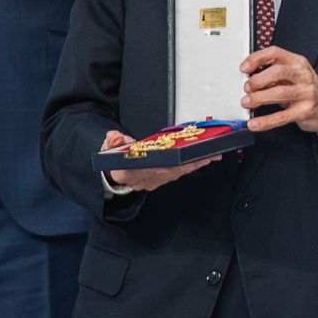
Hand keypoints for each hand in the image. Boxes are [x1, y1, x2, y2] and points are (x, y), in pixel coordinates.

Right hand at [102, 129, 219, 190]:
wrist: (115, 173)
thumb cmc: (115, 159)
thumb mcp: (108, 148)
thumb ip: (112, 141)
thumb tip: (114, 136)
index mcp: (128, 173)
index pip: (144, 171)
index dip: (159, 168)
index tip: (171, 165)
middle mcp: (143, 179)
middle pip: (168, 172)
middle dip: (186, 164)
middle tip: (203, 156)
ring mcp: (154, 181)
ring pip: (177, 173)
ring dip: (194, 165)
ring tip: (209, 156)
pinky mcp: (162, 179)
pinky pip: (179, 173)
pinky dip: (192, 166)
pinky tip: (203, 159)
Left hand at [240, 45, 317, 136]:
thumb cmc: (304, 90)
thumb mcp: (293, 75)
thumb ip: (273, 74)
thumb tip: (248, 79)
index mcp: (298, 62)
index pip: (275, 53)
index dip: (257, 58)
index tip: (244, 68)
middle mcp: (303, 75)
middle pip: (277, 72)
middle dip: (258, 80)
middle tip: (247, 88)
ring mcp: (306, 93)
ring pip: (279, 92)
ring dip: (258, 98)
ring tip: (246, 102)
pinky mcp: (305, 111)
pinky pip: (282, 116)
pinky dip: (265, 121)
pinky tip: (254, 124)